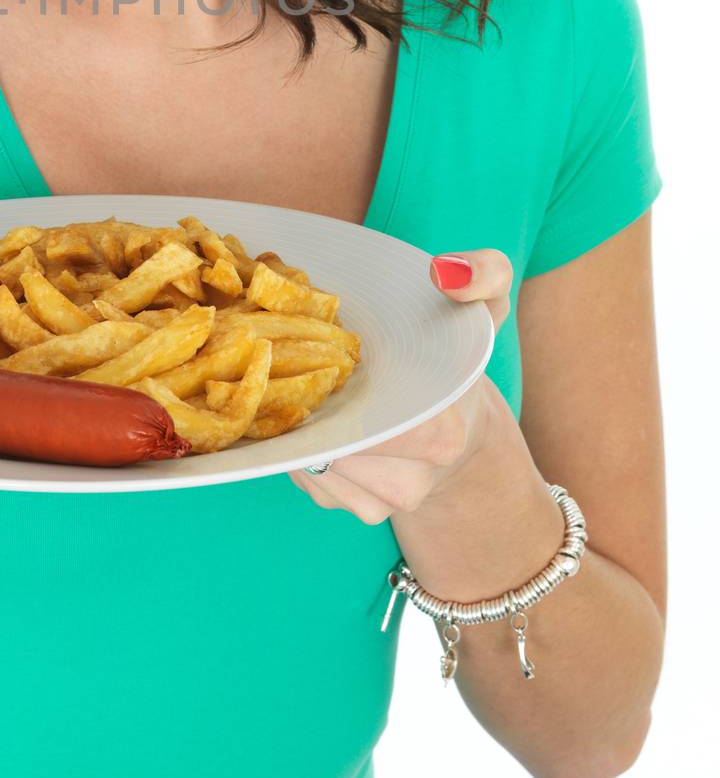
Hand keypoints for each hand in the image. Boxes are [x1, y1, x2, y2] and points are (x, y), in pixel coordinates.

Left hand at [288, 248, 513, 523]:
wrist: (466, 433)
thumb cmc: (462, 362)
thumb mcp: (485, 310)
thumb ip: (485, 275)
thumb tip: (444, 270)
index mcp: (442, 434)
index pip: (368, 421)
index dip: (329, 382)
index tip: (315, 345)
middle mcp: (411, 481)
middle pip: (328, 442)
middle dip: (303, 397)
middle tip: (291, 354)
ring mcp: (380, 503)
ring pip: (309, 461)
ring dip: (295, 419)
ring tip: (298, 378)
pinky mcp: (352, 507)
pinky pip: (305, 475)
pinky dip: (297, 441)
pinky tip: (308, 409)